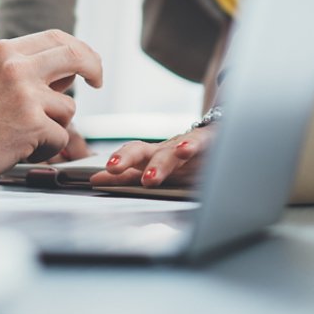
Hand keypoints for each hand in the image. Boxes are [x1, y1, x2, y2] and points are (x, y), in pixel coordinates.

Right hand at [0, 30, 102, 184]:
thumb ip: (26, 71)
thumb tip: (68, 74)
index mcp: (6, 51)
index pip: (57, 38)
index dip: (80, 49)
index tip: (88, 65)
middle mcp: (17, 66)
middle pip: (76, 57)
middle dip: (94, 68)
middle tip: (98, 81)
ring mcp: (26, 94)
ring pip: (68, 108)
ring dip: (54, 126)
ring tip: (22, 136)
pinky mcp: (32, 124)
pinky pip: (61, 138)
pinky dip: (46, 149)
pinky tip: (19, 149)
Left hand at [87, 125, 213, 187]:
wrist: (218, 135)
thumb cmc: (184, 158)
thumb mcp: (156, 169)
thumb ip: (129, 176)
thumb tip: (94, 179)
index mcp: (151, 156)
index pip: (126, 159)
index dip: (112, 168)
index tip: (96, 179)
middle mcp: (164, 149)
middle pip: (141, 150)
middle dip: (125, 158)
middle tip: (112, 168)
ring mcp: (184, 145)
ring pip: (168, 152)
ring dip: (158, 165)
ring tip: (149, 178)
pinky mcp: (207, 140)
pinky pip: (199, 142)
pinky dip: (190, 146)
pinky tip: (185, 150)